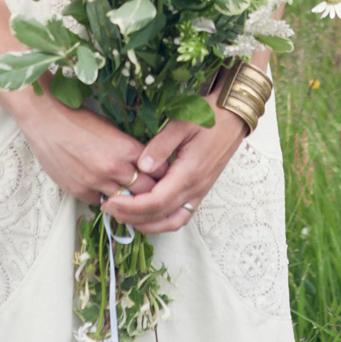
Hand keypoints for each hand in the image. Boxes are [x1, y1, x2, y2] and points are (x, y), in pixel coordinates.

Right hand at [19, 98, 156, 204]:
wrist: (45, 119)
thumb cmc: (78, 118)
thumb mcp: (110, 127)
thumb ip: (127, 147)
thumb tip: (142, 161)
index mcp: (126, 148)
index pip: (158, 171)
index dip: (162, 174)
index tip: (161, 175)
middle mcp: (114, 168)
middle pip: (146, 191)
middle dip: (150, 190)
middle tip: (150, 190)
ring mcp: (96, 182)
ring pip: (125, 201)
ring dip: (128, 198)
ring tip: (129, 193)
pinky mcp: (79, 190)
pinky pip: (101, 202)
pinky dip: (106, 199)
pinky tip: (105, 190)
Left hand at [101, 106, 246, 233]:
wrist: (233, 118)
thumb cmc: (208, 117)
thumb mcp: (181, 124)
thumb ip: (161, 145)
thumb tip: (141, 167)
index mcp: (189, 173)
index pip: (157, 201)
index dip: (132, 206)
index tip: (111, 201)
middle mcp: (195, 188)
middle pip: (161, 215)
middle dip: (132, 216)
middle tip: (108, 209)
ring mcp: (200, 192)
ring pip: (172, 221)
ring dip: (147, 224)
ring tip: (123, 216)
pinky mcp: (200, 191)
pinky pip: (181, 216)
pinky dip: (162, 221)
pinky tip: (146, 215)